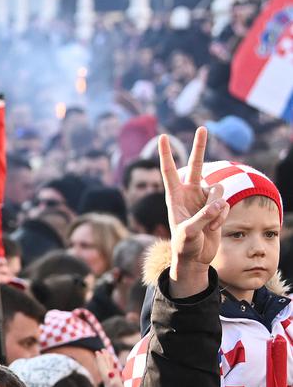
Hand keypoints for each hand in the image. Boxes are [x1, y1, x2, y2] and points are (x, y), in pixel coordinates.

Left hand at [98, 348, 128, 386]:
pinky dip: (114, 373)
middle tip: (101, 351)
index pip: (105, 372)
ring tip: (106, 356)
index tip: (99, 352)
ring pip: (110, 376)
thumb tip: (110, 373)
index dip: (103, 362)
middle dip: (104, 361)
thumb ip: (116, 384)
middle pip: (105, 372)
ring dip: (108, 366)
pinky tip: (115, 370)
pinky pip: (115, 380)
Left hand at [160, 128, 226, 295]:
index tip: (162, 137)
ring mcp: (204, 199)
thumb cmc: (184, 246)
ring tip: (207, 224)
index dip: (166, 154)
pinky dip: (222, 217)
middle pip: (196, 165)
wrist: (195, 257)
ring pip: (218, 190)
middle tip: (202, 128)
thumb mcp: (189, 233)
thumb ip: (203, 217)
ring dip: (216, 208)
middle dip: (199, 147)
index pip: (169, 171)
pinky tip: (214, 227)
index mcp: (174, 196)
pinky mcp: (217, 206)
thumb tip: (219, 202)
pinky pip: (225, 204)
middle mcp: (189, 193)